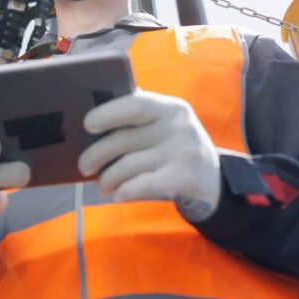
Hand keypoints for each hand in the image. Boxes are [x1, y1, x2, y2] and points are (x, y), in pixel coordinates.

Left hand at [77, 90, 221, 221]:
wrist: (213, 180)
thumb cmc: (175, 148)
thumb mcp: (165, 125)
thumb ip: (139, 118)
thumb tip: (93, 120)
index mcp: (170, 107)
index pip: (135, 104)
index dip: (108, 113)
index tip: (88, 125)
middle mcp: (179, 127)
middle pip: (124, 139)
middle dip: (97, 154)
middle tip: (84, 166)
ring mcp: (183, 153)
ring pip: (128, 165)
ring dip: (108, 178)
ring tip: (102, 185)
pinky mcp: (185, 178)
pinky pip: (141, 185)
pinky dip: (124, 191)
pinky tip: (118, 194)